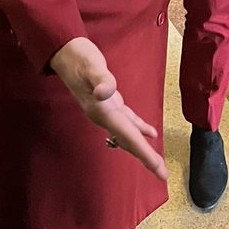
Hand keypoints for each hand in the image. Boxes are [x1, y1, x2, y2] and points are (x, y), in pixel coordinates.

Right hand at [49, 36, 167, 180]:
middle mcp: (104, 115)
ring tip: (157, 163)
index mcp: (102, 110)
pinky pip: (127, 121)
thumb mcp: (90, 65)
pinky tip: (150, 132)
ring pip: (128, 134)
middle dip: (146, 157)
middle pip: (128, 141)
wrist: (65, 53)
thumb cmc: (78, 58)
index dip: (143, 152)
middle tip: (163, 174)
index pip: (127, 136)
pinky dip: (139, 128)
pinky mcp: (109, 102)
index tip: (157, 168)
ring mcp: (106, 110)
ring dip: (142, 148)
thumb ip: (100, 78)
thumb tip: (105, 92)